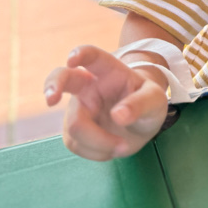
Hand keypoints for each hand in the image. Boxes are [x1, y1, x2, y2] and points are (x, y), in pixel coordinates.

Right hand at [44, 45, 168, 161]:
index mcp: (109, 71)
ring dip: (97, 142)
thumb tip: (118, 115)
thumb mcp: (155, 101)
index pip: (92, 56)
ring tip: (123, 146)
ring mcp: (78, 108)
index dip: (80, 54)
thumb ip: (140, 104)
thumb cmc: (147, 102)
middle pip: (62, 78)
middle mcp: (89, 86)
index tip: (72, 59)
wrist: (142, 123)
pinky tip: (112, 149)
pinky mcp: (74, 130)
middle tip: (52, 98)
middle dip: (53, 85)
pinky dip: (96, 152)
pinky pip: (76, 145)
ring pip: (74, 126)